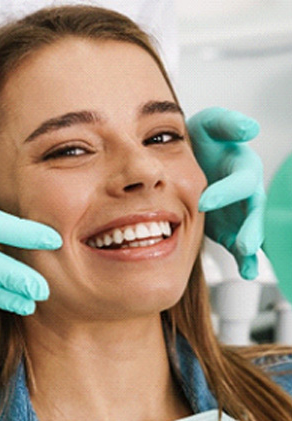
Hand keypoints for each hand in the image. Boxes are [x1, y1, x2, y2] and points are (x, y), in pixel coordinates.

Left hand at [187, 107, 264, 279]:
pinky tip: (247, 271)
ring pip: (254, 231)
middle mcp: (248, 193)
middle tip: (246, 244)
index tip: (204, 202)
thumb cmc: (202, 142)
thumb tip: (249, 128)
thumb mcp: (211, 125)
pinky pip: (242, 247)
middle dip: (253, 228)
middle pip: (257, 211)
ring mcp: (241, 214)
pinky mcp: (232, 230)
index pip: (241, 181)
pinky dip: (245, 259)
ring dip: (253, 247)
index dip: (225, 191)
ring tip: (249, 260)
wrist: (189, 161)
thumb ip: (228, 123)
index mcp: (243, 168)